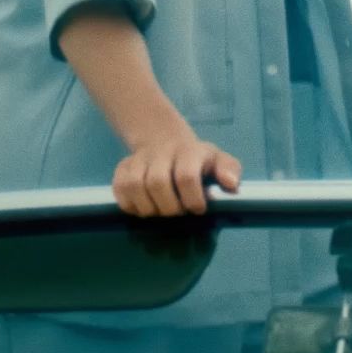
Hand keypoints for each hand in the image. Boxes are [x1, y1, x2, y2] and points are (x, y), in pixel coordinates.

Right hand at [113, 130, 242, 217]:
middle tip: (178, 212)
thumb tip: (231, 184)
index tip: (198, 209)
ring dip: (149, 208)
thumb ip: (229, 170)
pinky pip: (119, 189)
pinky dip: (130, 204)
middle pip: (157, 183)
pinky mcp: (122, 168)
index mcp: (188, 151)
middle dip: (169, 207)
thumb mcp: (218, 160)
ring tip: (161, 210)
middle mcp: (161, 153)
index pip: (186, 175)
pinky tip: (144, 206)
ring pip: (134, 186)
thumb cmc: (197, 160)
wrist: (164, 141)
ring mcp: (139, 159)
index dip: (192, 198)